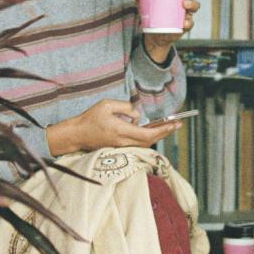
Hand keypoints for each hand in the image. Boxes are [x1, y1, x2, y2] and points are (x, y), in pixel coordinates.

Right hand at [47, 98, 181, 156]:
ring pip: (145, 144)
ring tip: (169, 126)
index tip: (174, 124)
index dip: (163, 129)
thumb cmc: (90, 118)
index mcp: (121, 130)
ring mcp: (121, 147)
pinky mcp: (119, 148)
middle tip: (177, 124)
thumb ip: (125, 107)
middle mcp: (123, 141)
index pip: (147, 133)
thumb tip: (137, 115)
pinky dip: (149, 138)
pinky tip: (154, 130)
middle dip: (165, 133)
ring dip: (158, 136)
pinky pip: (138, 144)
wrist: (76, 135)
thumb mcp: (106, 105)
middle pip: (150, 140)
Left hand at [135, 0, 199, 64]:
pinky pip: (190, 23)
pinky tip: (184, 22)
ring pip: (195, 6)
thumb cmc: (154, 14)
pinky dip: (188, 22)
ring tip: (184, 4)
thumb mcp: (146, 4)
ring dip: (192, 4)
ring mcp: (187, 14)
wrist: (155, 34)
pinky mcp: (185, 25)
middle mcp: (186, 1)